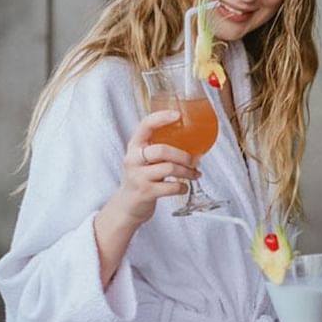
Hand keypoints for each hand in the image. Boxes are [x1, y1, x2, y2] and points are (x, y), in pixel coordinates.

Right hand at [107, 110, 201, 224]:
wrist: (127, 206)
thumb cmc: (141, 178)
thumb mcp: (144, 159)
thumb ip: (159, 148)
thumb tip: (192, 141)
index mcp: (134, 146)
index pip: (145, 125)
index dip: (161, 118)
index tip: (178, 115)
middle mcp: (133, 159)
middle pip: (162, 150)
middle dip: (183, 155)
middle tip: (194, 160)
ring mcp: (138, 176)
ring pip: (169, 168)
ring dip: (188, 172)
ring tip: (194, 174)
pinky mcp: (145, 192)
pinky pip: (172, 187)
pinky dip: (183, 187)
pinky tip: (184, 187)